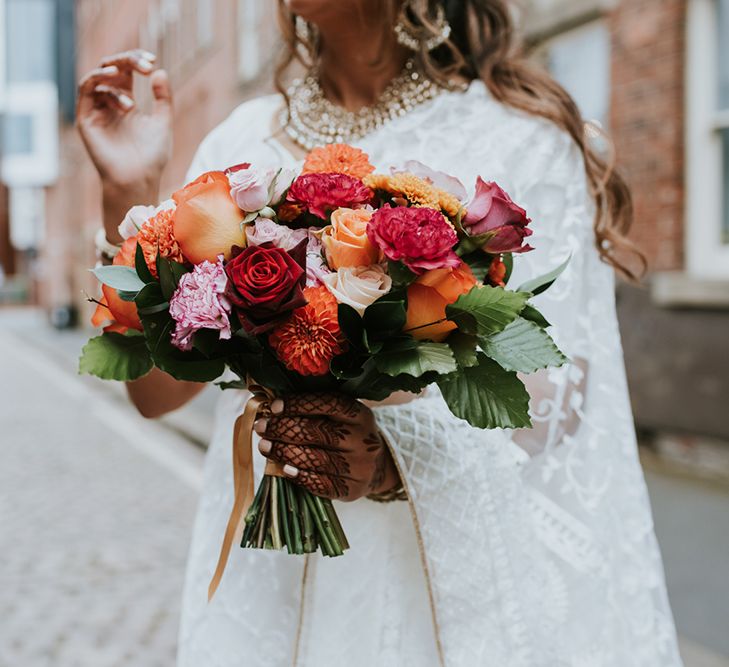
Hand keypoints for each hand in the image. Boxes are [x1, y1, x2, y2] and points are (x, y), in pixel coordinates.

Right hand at [76, 50, 172, 218]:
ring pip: (97, 76)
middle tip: (145, 65)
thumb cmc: (152, 157)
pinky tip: (114, 80)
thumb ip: (163, 98)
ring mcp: (96, 109)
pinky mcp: (86, 117)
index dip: (136, 61)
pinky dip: (99, 79)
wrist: (137, 179)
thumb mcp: (163, 122)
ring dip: (114, 73)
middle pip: (111, 68)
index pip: (126, 71)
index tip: (152, 61)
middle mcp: (108, 103)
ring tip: (129, 85)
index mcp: (126, 101)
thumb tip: (160, 71)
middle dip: (127, 61)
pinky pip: (86, 88)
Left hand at [254, 393, 399, 501]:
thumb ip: (314, 410)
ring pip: (316, 459)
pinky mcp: (352, 489)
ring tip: (264, 446)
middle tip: (261, 426)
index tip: (274, 406)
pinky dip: (299, 476)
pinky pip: (320, 484)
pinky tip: (283, 468)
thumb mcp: (341, 417)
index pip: (330, 404)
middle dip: (284, 429)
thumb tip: (272, 407)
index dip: (300, 404)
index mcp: (361, 415)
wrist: (376, 466)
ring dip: (284, 452)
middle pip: (319, 432)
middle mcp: (364, 440)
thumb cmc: (347, 435)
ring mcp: (360, 466)